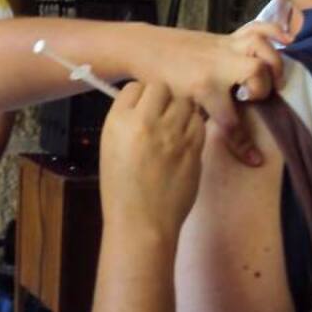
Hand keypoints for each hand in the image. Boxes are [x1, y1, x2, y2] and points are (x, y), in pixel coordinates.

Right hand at [99, 82, 206, 237]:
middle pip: (162, 88)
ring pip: (185, 102)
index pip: (134, 88)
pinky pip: (199, 123)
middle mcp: (146, 123)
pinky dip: (194, 127)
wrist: (141, 223)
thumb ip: (128, 122)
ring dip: (181, 111)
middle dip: (163, 99)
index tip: (143, 108)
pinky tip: (185, 140)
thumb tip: (147, 104)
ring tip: (175, 128)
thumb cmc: (121, 190)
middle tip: (162, 115)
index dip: (141, 97)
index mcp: (119, 122)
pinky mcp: (194, 148)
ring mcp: (173, 135)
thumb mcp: (111, 148)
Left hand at [140, 22, 290, 166]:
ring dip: (273, 63)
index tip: (255, 159)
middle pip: (254, 72)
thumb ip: (202, 119)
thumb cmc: (158, 80)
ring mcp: (224, 47)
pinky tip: (287, 41)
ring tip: (274, 79)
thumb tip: (223, 137)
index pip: (230, 120)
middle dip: (262, 89)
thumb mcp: (177, 106)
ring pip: (259, 46)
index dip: (244, 144)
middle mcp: (217, 64)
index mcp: (202, 87)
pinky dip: (274, 31)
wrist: (145, 47)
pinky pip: (255, 27)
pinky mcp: (227, 37)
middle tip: (255, 99)